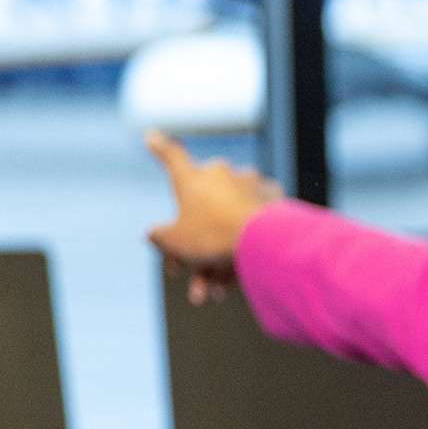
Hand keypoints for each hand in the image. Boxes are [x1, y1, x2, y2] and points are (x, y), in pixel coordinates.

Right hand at [146, 130, 283, 302]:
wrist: (265, 241)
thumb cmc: (213, 236)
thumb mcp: (174, 241)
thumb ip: (160, 236)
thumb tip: (154, 234)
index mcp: (194, 176)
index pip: (171, 156)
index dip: (159, 147)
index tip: (151, 135)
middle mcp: (223, 175)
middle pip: (202, 215)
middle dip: (194, 252)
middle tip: (192, 283)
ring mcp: (251, 187)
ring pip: (228, 226)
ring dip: (218, 262)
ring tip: (215, 293)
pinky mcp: (275, 204)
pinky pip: (252, 229)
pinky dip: (244, 252)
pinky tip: (239, 279)